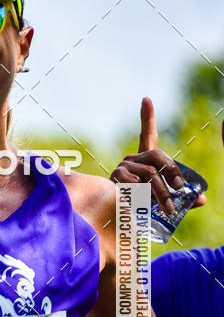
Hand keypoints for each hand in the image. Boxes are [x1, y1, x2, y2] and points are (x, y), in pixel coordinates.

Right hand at [110, 97, 206, 211]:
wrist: (114, 217)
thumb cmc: (142, 205)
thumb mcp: (164, 198)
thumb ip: (183, 197)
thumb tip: (201, 199)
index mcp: (144, 160)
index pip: (146, 134)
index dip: (146, 117)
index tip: (146, 100)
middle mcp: (132, 159)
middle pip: (156, 157)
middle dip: (171, 172)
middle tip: (179, 188)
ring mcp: (122, 168)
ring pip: (149, 175)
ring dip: (161, 192)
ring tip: (168, 209)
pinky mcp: (116, 179)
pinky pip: (135, 185)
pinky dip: (144, 196)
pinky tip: (144, 206)